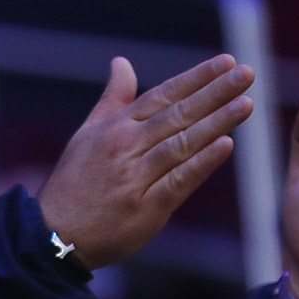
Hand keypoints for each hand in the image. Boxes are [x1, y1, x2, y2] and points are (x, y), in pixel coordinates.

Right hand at [37, 54, 253, 269]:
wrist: (52, 236)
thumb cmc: (72, 184)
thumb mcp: (85, 136)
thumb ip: (112, 99)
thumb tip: (121, 62)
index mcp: (115, 129)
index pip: (161, 96)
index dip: (195, 79)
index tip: (226, 62)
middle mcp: (125, 149)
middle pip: (176, 116)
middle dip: (214, 93)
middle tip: (246, 74)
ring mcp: (135, 179)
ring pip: (181, 145)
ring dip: (215, 123)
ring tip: (245, 104)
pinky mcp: (145, 209)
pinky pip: (177, 182)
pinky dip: (201, 164)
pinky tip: (225, 146)